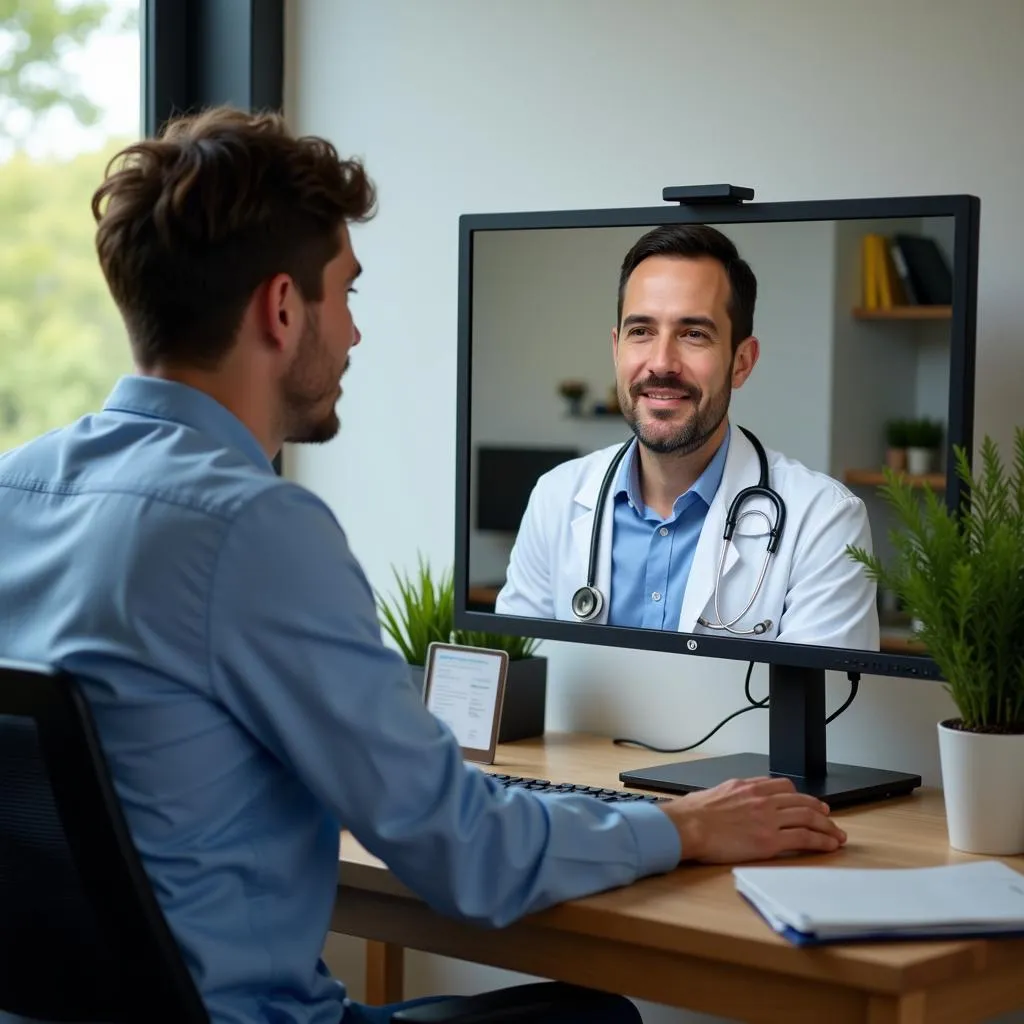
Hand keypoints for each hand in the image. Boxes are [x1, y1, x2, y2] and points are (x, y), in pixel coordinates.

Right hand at [658, 776, 846, 863]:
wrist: (688, 826)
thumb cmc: (693, 814)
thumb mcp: (714, 794)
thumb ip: (730, 796)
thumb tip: (729, 802)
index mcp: (747, 786)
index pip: (782, 786)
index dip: (799, 795)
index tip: (806, 801)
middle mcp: (762, 799)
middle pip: (801, 801)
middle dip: (819, 810)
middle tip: (829, 818)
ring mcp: (768, 818)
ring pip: (808, 817)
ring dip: (827, 826)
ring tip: (836, 835)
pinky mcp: (770, 839)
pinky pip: (804, 838)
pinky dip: (820, 841)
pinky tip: (828, 845)